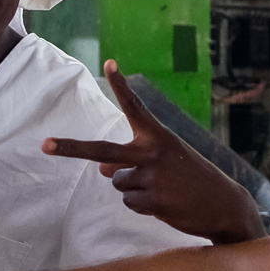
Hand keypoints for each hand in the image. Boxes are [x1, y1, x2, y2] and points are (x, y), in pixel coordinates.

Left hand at [44, 60, 263, 243]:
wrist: (224, 205)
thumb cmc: (192, 179)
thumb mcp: (165, 163)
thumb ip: (133, 161)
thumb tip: (104, 173)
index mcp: (158, 136)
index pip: (136, 107)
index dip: (121, 86)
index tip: (108, 64)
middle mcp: (152, 153)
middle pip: (102, 151)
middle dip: (71, 148)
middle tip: (45, 144)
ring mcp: (151, 177)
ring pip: (118, 183)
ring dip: (135, 190)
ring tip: (164, 190)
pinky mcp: (153, 200)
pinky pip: (129, 202)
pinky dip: (143, 205)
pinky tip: (166, 203)